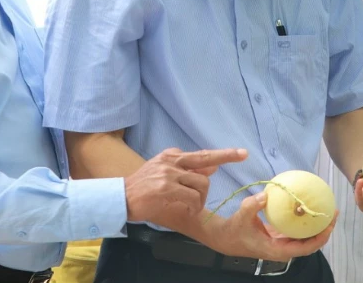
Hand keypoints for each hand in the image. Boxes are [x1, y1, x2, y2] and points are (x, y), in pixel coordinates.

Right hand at [124, 148, 247, 223]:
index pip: (201, 154)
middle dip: (226, 159)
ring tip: (191, 206)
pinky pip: (191, 198)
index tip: (242, 153)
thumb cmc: (142, 188)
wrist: (120, 198)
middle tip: (240, 159)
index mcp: (171, 156)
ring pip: (201, 184)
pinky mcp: (165, 188)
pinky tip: (186, 210)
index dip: (223, 154)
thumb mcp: (163, 173)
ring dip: (200, 199)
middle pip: (206, 161)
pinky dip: (193, 207)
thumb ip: (186, 170)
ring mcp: (168, 174)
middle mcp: (171, 161)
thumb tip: (211, 169)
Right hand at [213, 192, 336, 260]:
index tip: (329, 225)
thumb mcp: (242, 217)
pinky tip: (308, 207)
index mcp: (278, 250)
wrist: (226, 238)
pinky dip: (305, 221)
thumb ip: (252, 206)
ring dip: (317, 225)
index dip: (319, 238)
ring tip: (327, 209)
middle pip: (310, 243)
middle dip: (324, 230)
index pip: (305, 248)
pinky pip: (298, 231)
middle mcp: (284, 249)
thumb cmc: (235, 230)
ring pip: (305, 238)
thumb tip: (266, 194)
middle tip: (333, 212)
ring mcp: (283, 243)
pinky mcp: (280, 237)